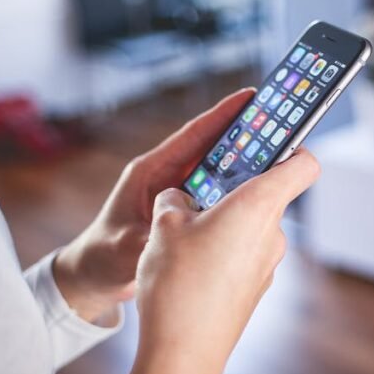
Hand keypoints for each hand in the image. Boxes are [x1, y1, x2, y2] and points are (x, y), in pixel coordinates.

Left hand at [53, 88, 256, 322]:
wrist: (94, 276)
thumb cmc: (102, 256)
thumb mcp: (125, 247)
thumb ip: (151, 238)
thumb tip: (177, 234)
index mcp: (150, 171)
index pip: (192, 135)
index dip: (221, 115)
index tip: (250, 97)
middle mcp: (166, 176)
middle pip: (211, 148)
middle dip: (243, 135)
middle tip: (278, 123)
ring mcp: (177, 193)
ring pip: (217, 170)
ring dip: (244, 163)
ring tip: (279, 154)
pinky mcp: (184, 210)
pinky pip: (216, 194)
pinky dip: (236, 191)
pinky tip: (260, 193)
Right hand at [115, 147, 319, 373]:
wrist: (183, 353)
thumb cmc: (178, 284)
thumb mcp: (164, 226)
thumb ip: (174, 200)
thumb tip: (179, 198)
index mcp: (258, 206)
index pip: (303, 164)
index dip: (293, 145)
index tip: (271, 138)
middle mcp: (272, 233)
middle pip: (267, 194)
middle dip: (234, 187)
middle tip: (200, 187)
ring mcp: (267, 264)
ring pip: (250, 226)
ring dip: (223, 220)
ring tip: (183, 231)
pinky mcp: (254, 287)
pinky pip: (242, 254)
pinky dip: (222, 249)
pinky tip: (189, 263)